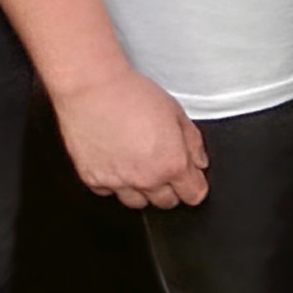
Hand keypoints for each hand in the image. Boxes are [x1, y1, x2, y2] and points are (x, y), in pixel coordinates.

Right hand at [52, 68, 207, 209]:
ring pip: (138, 203)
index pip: (193, 194)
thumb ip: (193, 142)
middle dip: (171, 188)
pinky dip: (115, 182)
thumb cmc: (132, 94)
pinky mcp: (93, 180)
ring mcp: (118, 182)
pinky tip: (117, 161)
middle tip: (164, 166)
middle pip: (167, 202)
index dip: (196, 186)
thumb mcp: (176, 112)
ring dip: (143, 189)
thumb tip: (199, 162)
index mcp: (171, 163)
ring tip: (139, 164)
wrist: (93, 89)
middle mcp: (145, 178)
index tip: (193, 180)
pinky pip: (110, 192)